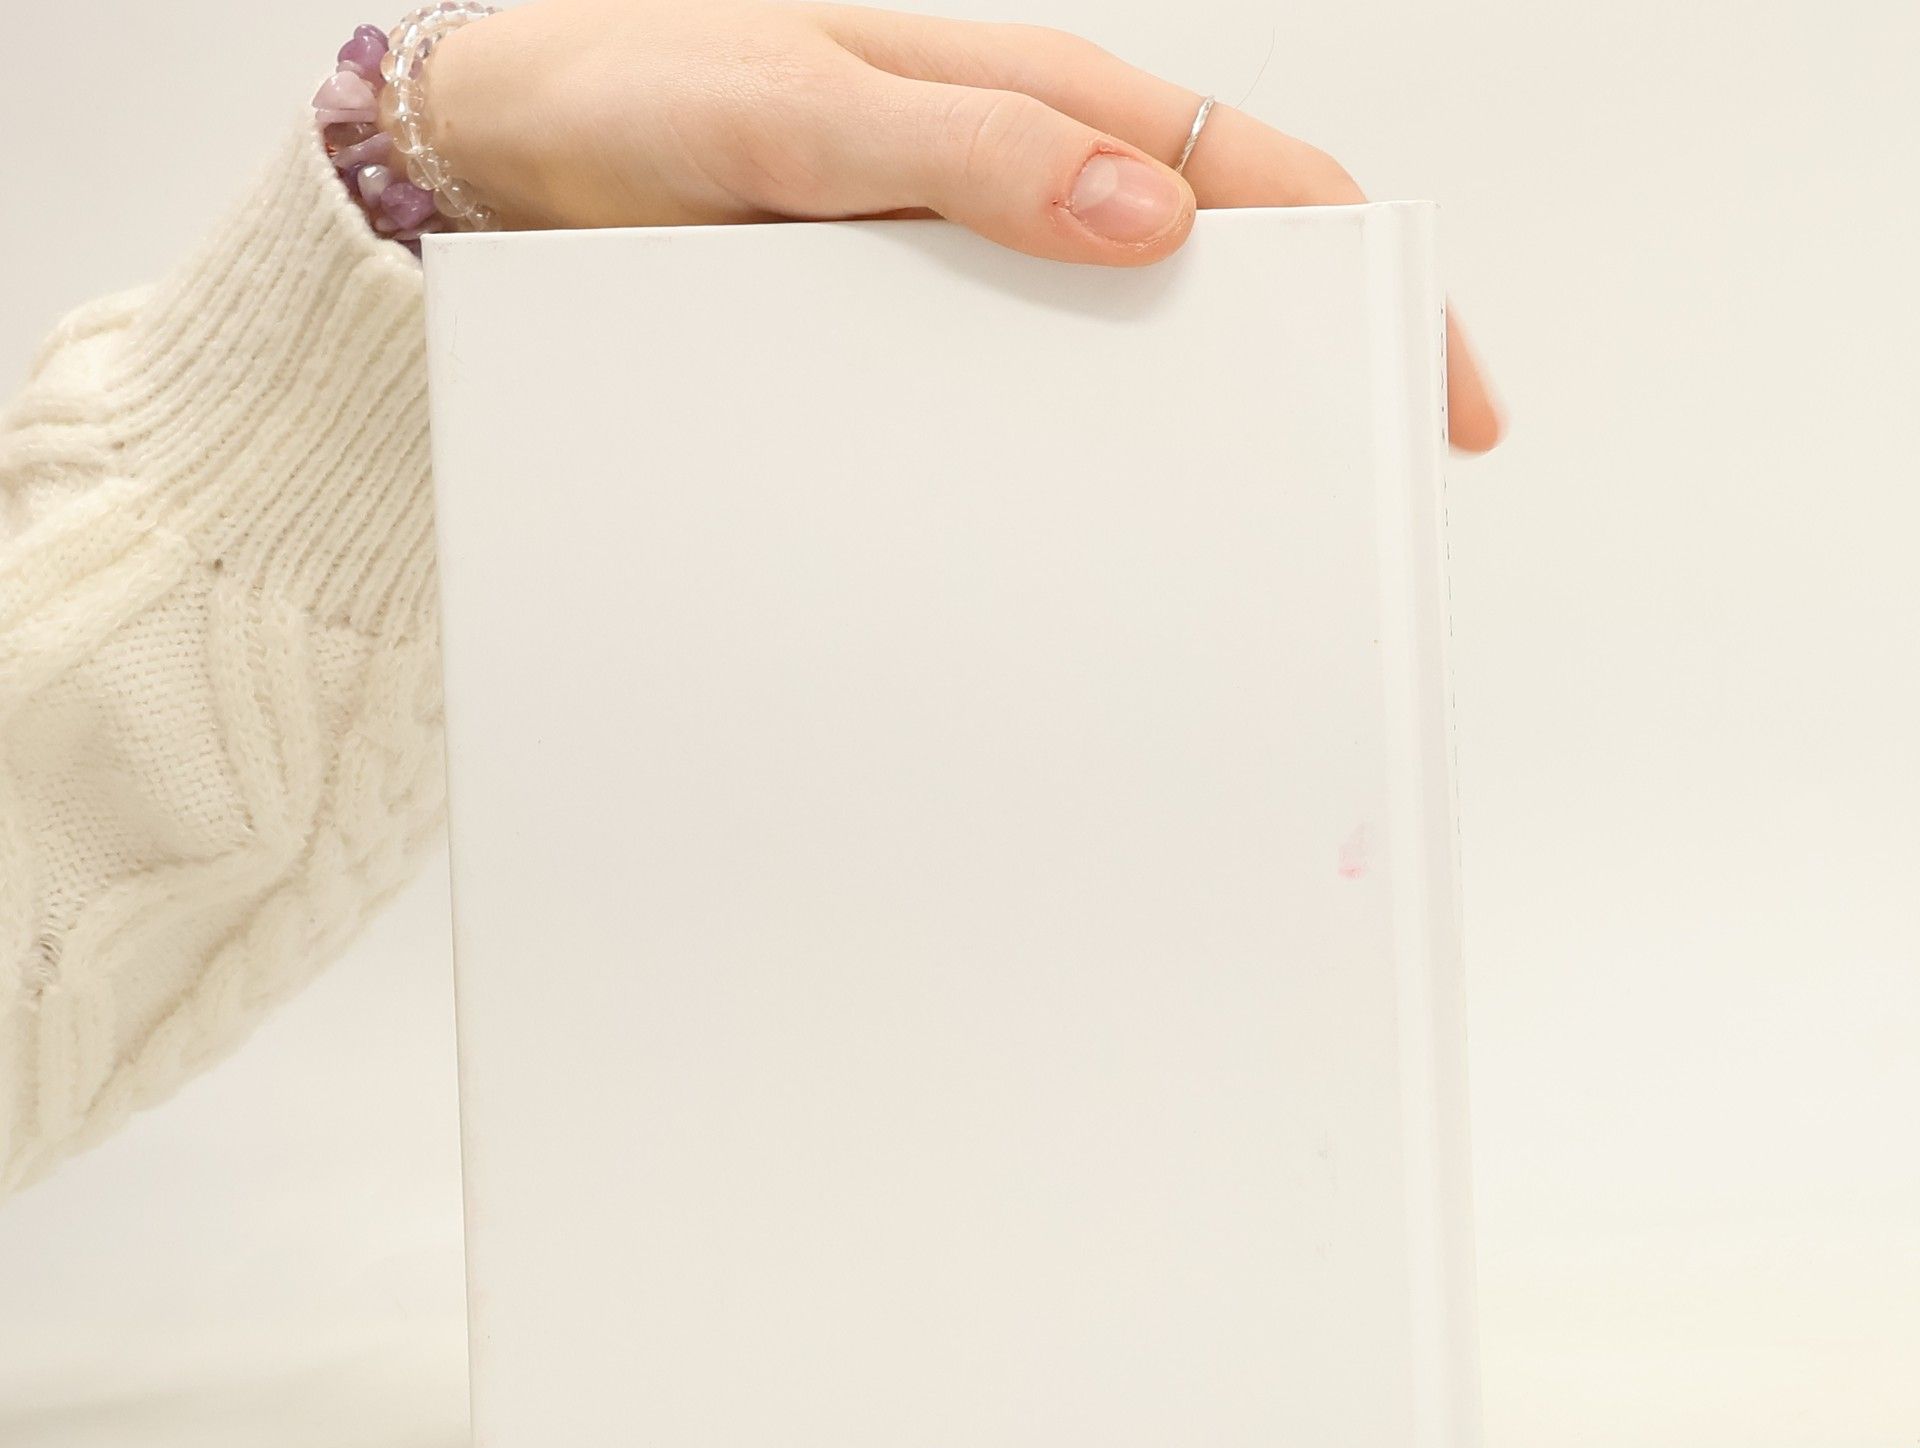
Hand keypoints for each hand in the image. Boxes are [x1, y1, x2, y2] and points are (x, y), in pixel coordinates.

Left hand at [423, 0, 1504, 450]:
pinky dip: (1070, 455)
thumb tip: (1154, 224)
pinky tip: (1077, 522)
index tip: (1433, 394)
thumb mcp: (811, 113)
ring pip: (1122, 351)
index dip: (1372, 280)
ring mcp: (974, 266)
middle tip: (1358, 501)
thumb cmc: (653, 91)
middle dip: (1310, 376)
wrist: (519, 146)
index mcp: (1043, 104)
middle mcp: (1027, 184)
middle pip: (1218, 276)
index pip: (1259, 183)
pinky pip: (1016, 399)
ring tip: (1232, 545)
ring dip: (1189, 433)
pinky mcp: (909, 333)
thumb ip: (973, 151)